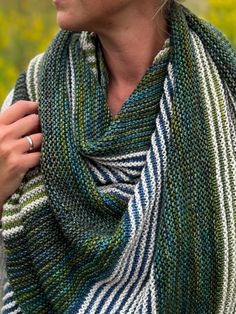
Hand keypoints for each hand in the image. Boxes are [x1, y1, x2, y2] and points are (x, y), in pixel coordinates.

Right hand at [0, 100, 41, 214]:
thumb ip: (9, 127)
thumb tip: (32, 117)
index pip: (20, 107)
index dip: (35, 106)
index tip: (42, 109)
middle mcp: (3, 135)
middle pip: (34, 120)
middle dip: (42, 124)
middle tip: (47, 128)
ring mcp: (11, 149)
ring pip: (40, 138)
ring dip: (45, 141)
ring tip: (47, 143)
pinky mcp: (18, 164)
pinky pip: (40, 155)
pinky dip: (44, 155)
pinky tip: (45, 157)